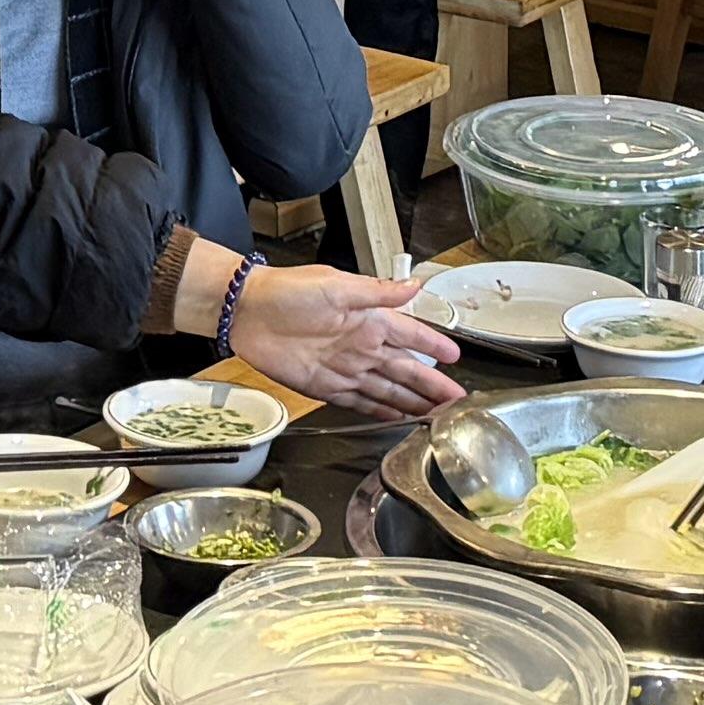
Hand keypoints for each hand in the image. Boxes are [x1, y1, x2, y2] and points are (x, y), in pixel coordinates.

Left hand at [226, 260, 453, 414]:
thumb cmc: (288, 291)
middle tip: (455, 402)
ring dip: (411, 403)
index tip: (456, 358)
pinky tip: (396, 419)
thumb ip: (377, 292)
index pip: (411, 335)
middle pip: (405, 370)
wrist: (247, 312)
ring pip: (387, 390)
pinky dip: (380, 412)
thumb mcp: (337, 286)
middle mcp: (362, 345)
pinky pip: (360, 403)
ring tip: (435, 416)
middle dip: (431, 386)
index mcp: (369, 318)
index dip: (433, 346)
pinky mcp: (326, 387)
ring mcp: (346, 369)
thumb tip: (414, 285)